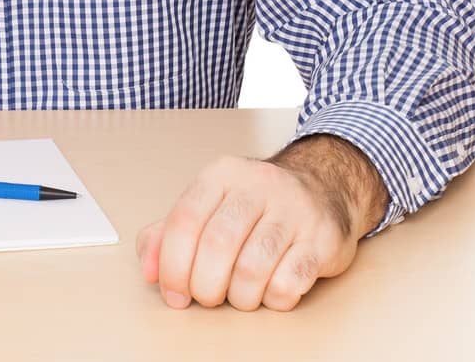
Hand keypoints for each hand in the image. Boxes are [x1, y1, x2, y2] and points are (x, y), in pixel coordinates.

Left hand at [134, 144, 377, 311]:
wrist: (324, 187)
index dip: (173, 265)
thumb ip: (167, 235)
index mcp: (222, 174)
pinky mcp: (323, 238)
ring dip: (240, 296)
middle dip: (205, 285)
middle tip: (207, 298)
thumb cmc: (255, 206)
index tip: (174, 293)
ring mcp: (295, 210)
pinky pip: (290, 282)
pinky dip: (273, 299)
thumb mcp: (207, 207)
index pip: (185, 220)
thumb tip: (150, 271)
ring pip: (254, 267)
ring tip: (240, 296)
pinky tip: (270, 292)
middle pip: (218, 244)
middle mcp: (259, 185)